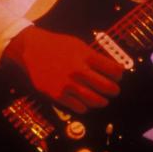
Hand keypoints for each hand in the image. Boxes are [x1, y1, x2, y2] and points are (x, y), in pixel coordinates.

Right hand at [3, 26, 123, 113]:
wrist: (33, 49)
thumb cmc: (57, 45)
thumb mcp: (79, 44)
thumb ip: (94, 56)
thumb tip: (112, 68)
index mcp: (86, 56)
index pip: (112, 69)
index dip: (119, 74)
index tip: (119, 76)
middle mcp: (78, 71)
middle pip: (106, 86)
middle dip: (114, 90)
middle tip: (115, 91)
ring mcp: (68, 84)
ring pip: (94, 100)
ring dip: (102, 101)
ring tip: (104, 100)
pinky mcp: (57, 95)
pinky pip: (78, 107)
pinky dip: (86, 107)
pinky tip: (87, 104)